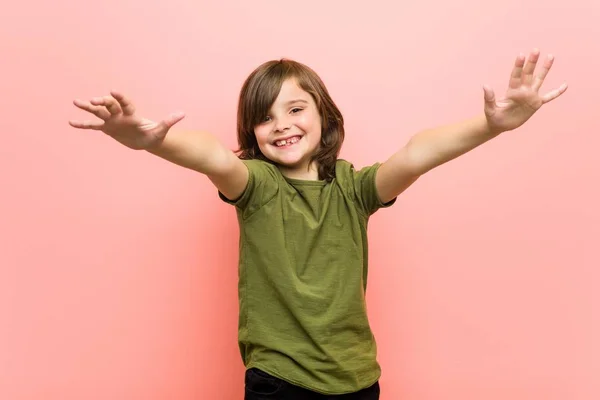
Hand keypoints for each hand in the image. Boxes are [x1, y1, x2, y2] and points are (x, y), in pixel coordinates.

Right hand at [69, 91, 184, 149]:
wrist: (146, 140)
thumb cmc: (154, 135)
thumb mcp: (161, 131)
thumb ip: (169, 121)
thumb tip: (182, 113)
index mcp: (132, 113)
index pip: (124, 102)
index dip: (120, 97)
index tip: (113, 91)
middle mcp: (120, 114)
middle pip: (109, 105)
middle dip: (101, 102)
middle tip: (92, 100)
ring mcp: (112, 120)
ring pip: (98, 112)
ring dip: (88, 107)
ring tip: (76, 102)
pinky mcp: (106, 128)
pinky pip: (93, 126)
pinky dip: (83, 124)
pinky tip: (71, 122)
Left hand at [483, 49, 567, 134]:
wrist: (499, 125)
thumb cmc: (493, 117)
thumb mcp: (489, 109)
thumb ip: (489, 98)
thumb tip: (485, 85)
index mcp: (511, 91)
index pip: (516, 76)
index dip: (518, 66)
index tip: (521, 55)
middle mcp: (522, 90)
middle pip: (528, 74)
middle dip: (532, 62)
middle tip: (536, 50)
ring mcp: (530, 96)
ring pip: (539, 80)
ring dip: (545, 69)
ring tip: (550, 56)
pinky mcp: (536, 104)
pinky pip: (548, 97)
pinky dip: (556, 92)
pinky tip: (565, 85)